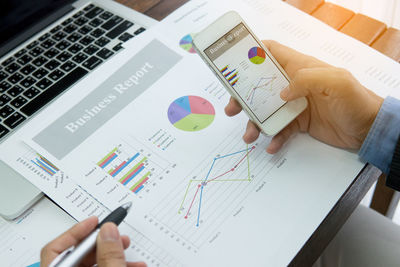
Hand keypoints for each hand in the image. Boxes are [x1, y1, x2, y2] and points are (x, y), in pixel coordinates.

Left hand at [40, 216, 145, 266]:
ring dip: (114, 253)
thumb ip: (109, 256)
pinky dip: (117, 265)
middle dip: (102, 241)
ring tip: (129, 248)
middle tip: (117, 233)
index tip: (95, 221)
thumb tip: (108, 231)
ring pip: (94, 263)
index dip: (76, 231)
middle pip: (78, 254)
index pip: (55, 249)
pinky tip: (133, 264)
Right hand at [225, 40, 382, 152]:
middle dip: (243, 97)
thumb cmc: (357, 101)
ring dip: (254, 123)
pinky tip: (272, 146)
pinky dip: (274, 138)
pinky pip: (280, 130)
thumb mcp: (336, 82)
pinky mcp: (298, 123)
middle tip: (232, 109)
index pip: (272, 53)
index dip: (252, 55)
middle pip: (260, 86)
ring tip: (249, 136)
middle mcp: (294, 85)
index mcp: (300, 68)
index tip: (233, 66)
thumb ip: (306, 79)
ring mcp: (294, 105)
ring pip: (266, 111)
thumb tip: (282, 93)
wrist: (369, 130)